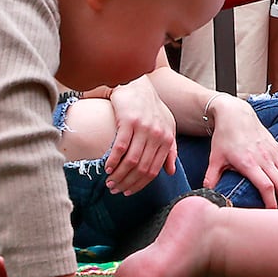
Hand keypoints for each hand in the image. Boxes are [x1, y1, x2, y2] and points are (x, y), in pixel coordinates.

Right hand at [104, 76, 177, 194]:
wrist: (137, 84)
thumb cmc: (151, 107)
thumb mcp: (167, 127)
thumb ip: (170, 149)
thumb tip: (170, 171)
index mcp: (167, 139)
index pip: (154, 170)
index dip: (140, 184)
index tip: (128, 192)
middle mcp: (158, 135)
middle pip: (143, 168)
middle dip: (127, 183)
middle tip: (115, 190)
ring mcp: (144, 128)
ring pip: (132, 161)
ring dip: (119, 175)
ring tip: (109, 182)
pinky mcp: (129, 121)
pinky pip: (121, 147)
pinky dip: (113, 160)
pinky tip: (107, 167)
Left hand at [203, 94, 277, 208]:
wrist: (236, 114)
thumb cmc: (225, 137)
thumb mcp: (214, 159)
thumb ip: (211, 178)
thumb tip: (206, 196)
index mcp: (249, 163)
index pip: (266, 187)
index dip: (271, 203)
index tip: (272, 216)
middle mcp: (265, 158)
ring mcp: (274, 153)